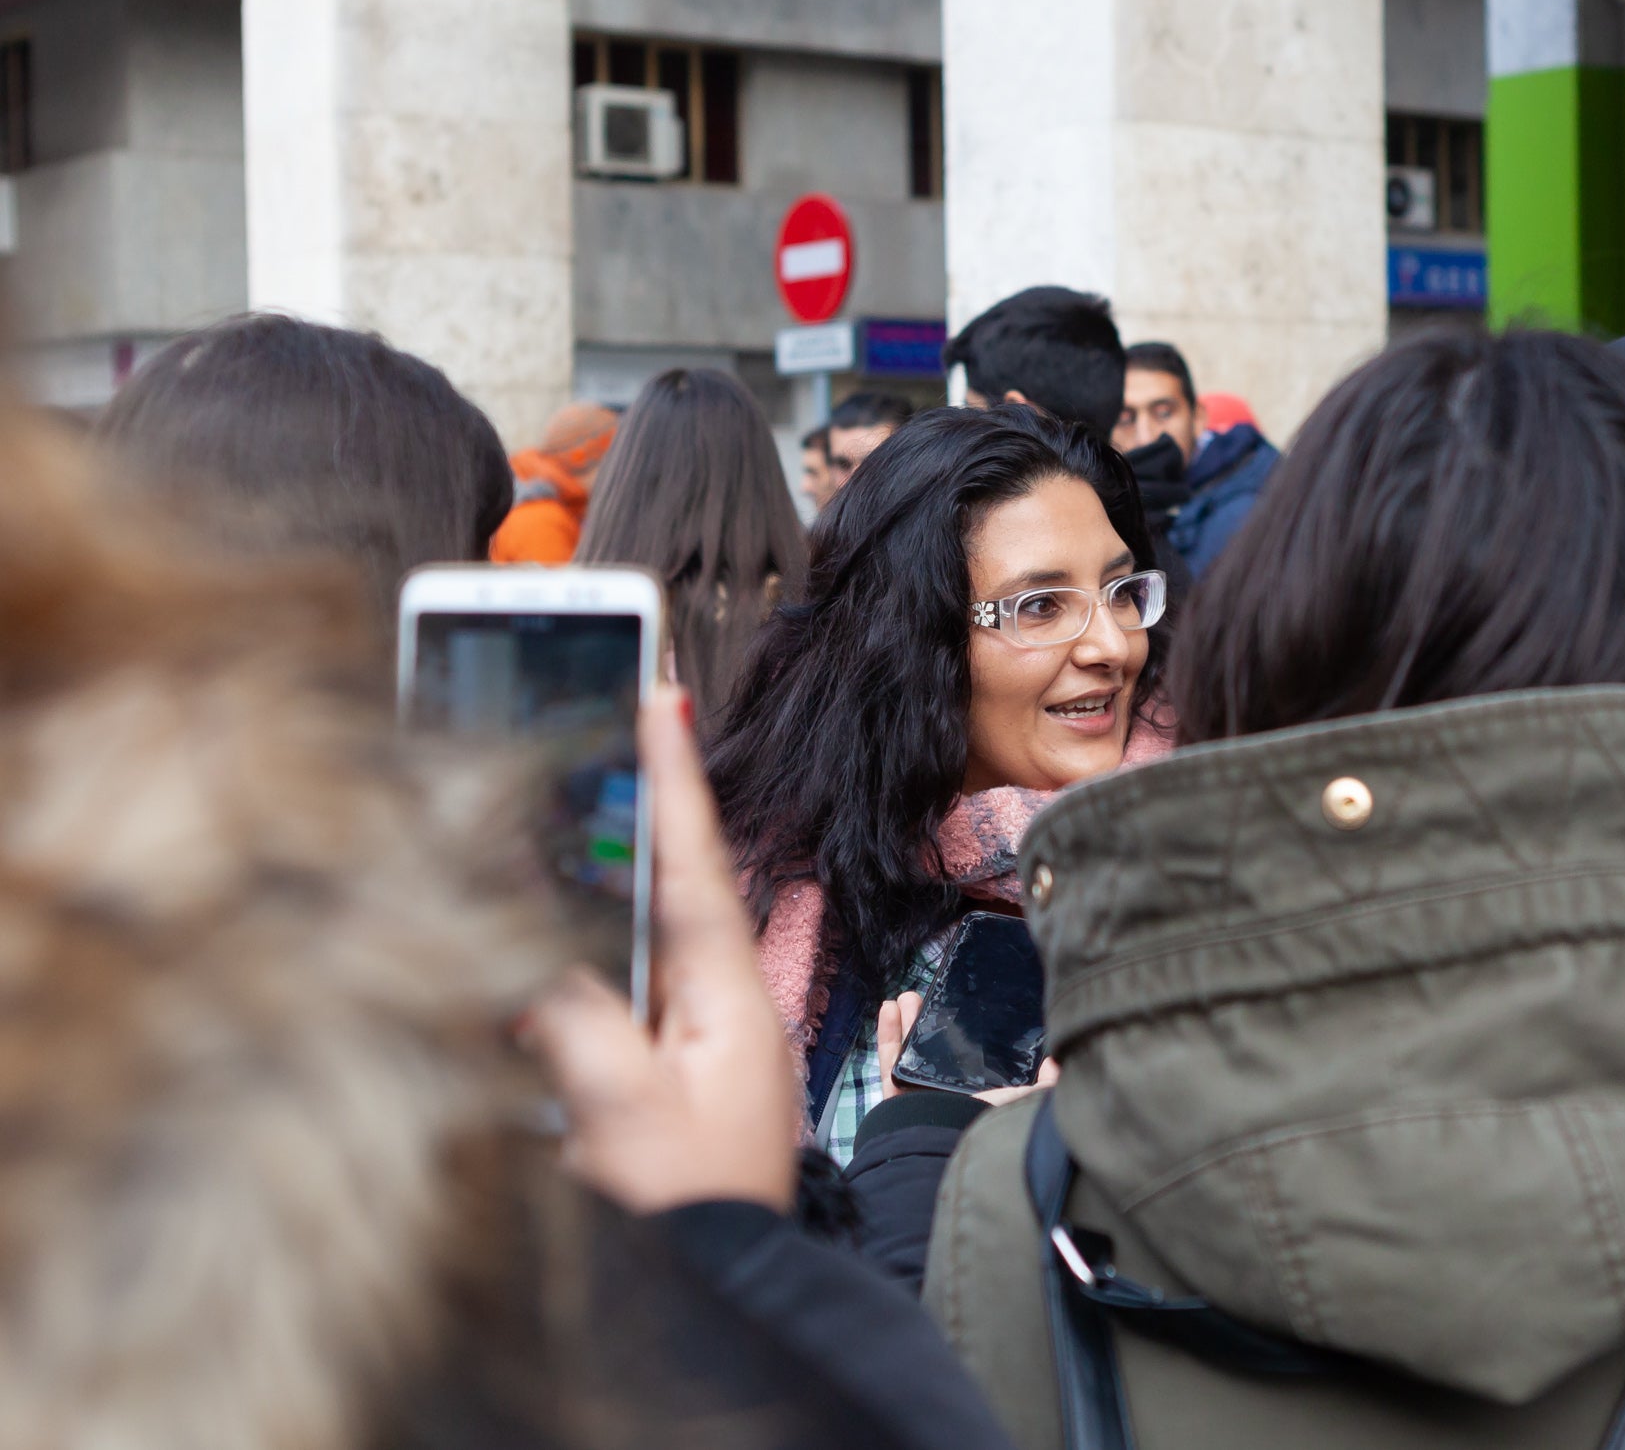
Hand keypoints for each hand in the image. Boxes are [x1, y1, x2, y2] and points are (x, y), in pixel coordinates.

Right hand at [523, 688, 800, 1213]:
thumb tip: (534, 963)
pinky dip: (584, 955)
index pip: (691, 863)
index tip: (662, 692)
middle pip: (668, 883)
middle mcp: (720, 1004)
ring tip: (566, 801)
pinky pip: (623, 992)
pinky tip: (544, 939)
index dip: (671, 776)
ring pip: (639, 936)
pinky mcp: (670, 1077)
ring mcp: (698, 1039)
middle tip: (616, 712)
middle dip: (636, 802)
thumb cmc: (692, 1210)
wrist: (733, 1290)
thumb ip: (576, 1021)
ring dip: (601, 875)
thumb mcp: (623, 1112)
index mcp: (727, 994)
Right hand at [875, 989, 1060, 1108]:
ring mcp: (917, 1090)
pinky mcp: (895, 1092)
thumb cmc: (984, 1119)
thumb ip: (1043, 1082)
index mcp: (974, 1089)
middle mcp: (945, 1089)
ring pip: (909, 1050)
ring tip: (908, 996)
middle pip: (936, 1047)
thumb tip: (1054, 1063)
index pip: (969, 1055)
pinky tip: (889, 1007)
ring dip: (908, 1021)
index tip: (964, 1008)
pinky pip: (888, 1059)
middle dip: (932, 1020)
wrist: (947, 1139)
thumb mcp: (1022, 1097)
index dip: (965, 1032)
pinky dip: (887, 1033)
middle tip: (932, 995)